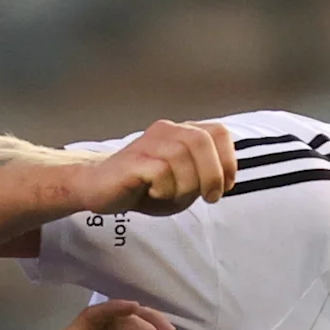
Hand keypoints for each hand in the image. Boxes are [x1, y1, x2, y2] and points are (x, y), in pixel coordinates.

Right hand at [78, 119, 234, 217]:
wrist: (100, 189)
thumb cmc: (144, 188)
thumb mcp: (183, 185)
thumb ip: (204, 179)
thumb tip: (223, 181)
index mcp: (181, 133)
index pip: (218, 132)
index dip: (228, 160)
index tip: (225, 186)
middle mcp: (167, 131)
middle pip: (202, 141)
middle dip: (212, 175)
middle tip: (210, 198)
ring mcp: (149, 143)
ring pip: (182, 158)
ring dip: (186, 186)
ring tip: (173, 196)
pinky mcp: (135, 160)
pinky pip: (161, 172)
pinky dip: (165, 189)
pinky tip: (154, 192)